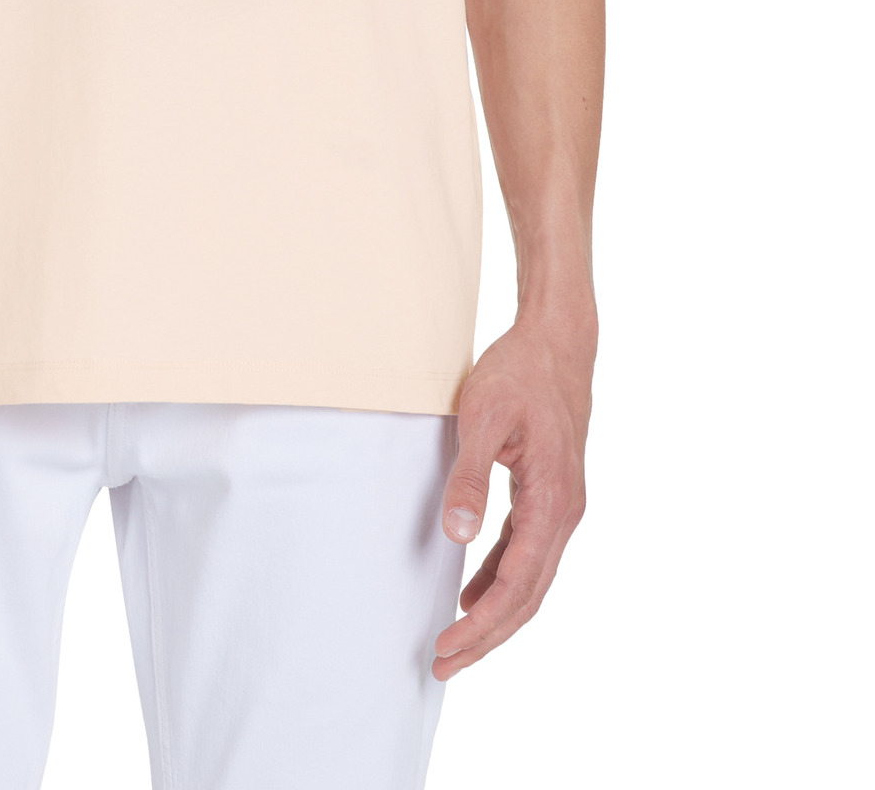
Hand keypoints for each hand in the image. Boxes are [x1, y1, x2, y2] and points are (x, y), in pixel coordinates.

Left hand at [433, 311, 594, 677]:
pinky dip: (502, 579)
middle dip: (487, 636)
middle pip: (528, 596)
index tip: (446, 648)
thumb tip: (457, 537)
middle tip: (442, 665)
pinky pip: (528, 553)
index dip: (481, 624)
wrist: (558, 342)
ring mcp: (562, 506)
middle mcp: (565, 513)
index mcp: (553, 501)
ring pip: (531, 580)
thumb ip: (471, 478)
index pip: (517, 584)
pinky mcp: (551, 495)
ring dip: (495, 614)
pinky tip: (473, 591)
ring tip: (455, 644)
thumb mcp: (484, 417)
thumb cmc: (520, 373)